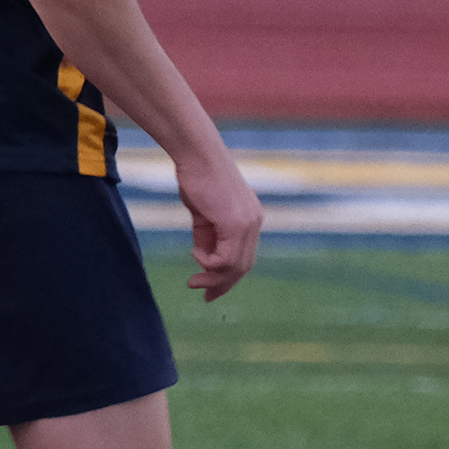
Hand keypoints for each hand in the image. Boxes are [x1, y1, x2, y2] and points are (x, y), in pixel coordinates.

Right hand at [178, 148, 262, 300]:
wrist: (196, 154)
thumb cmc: (197, 178)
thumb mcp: (203, 214)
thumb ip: (208, 236)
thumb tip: (204, 259)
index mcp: (250, 218)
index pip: (244, 257)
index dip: (228, 277)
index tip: (209, 290)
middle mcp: (254, 222)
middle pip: (242, 266)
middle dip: (222, 284)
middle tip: (203, 294)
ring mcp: (247, 223)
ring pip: (235, 266)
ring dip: (212, 277)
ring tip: (193, 280)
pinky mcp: (235, 224)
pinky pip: (224, 258)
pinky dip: (208, 262)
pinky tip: (194, 253)